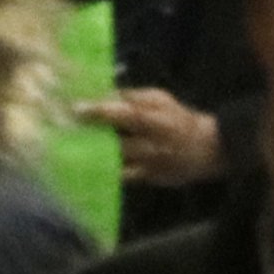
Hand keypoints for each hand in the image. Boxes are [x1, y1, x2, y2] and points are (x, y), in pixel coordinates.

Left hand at [75, 86, 225, 188]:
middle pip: (118, 143)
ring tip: (71, 148)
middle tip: (67, 130)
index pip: (126, 114)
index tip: (76, 109)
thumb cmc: (178, 119)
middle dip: (93, 137)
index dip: (101, 112)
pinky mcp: (147, 179)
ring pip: (117, 163)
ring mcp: (149, 166)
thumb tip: (106, 93)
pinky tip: (88, 165)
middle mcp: (152, 145)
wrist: (206, 149)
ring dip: (95, 156)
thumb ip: (134, 97)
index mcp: (157, 120)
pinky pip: (122, 177)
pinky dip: (105, 171)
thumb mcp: (160, 99)